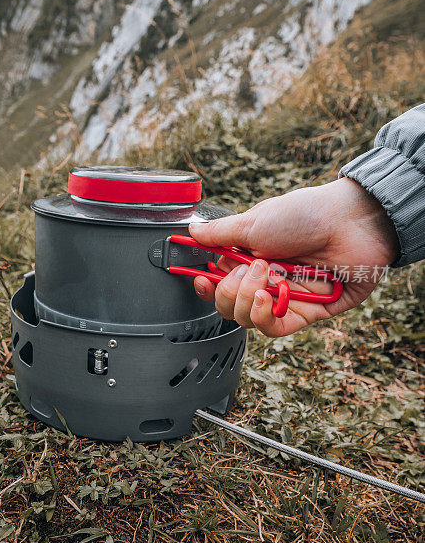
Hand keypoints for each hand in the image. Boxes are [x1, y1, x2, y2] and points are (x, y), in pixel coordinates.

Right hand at [190, 178, 399, 336]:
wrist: (351, 222)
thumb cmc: (306, 214)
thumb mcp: (254, 221)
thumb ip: (220, 233)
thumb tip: (191, 232)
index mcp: (249, 255)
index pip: (218, 281)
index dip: (206, 286)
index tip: (201, 281)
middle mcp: (265, 278)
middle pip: (228, 305)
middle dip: (228, 291)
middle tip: (250, 268)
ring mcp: (284, 296)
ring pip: (248, 320)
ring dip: (247, 300)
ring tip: (265, 276)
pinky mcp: (307, 312)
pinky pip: (276, 328)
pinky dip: (265, 317)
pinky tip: (267, 299)